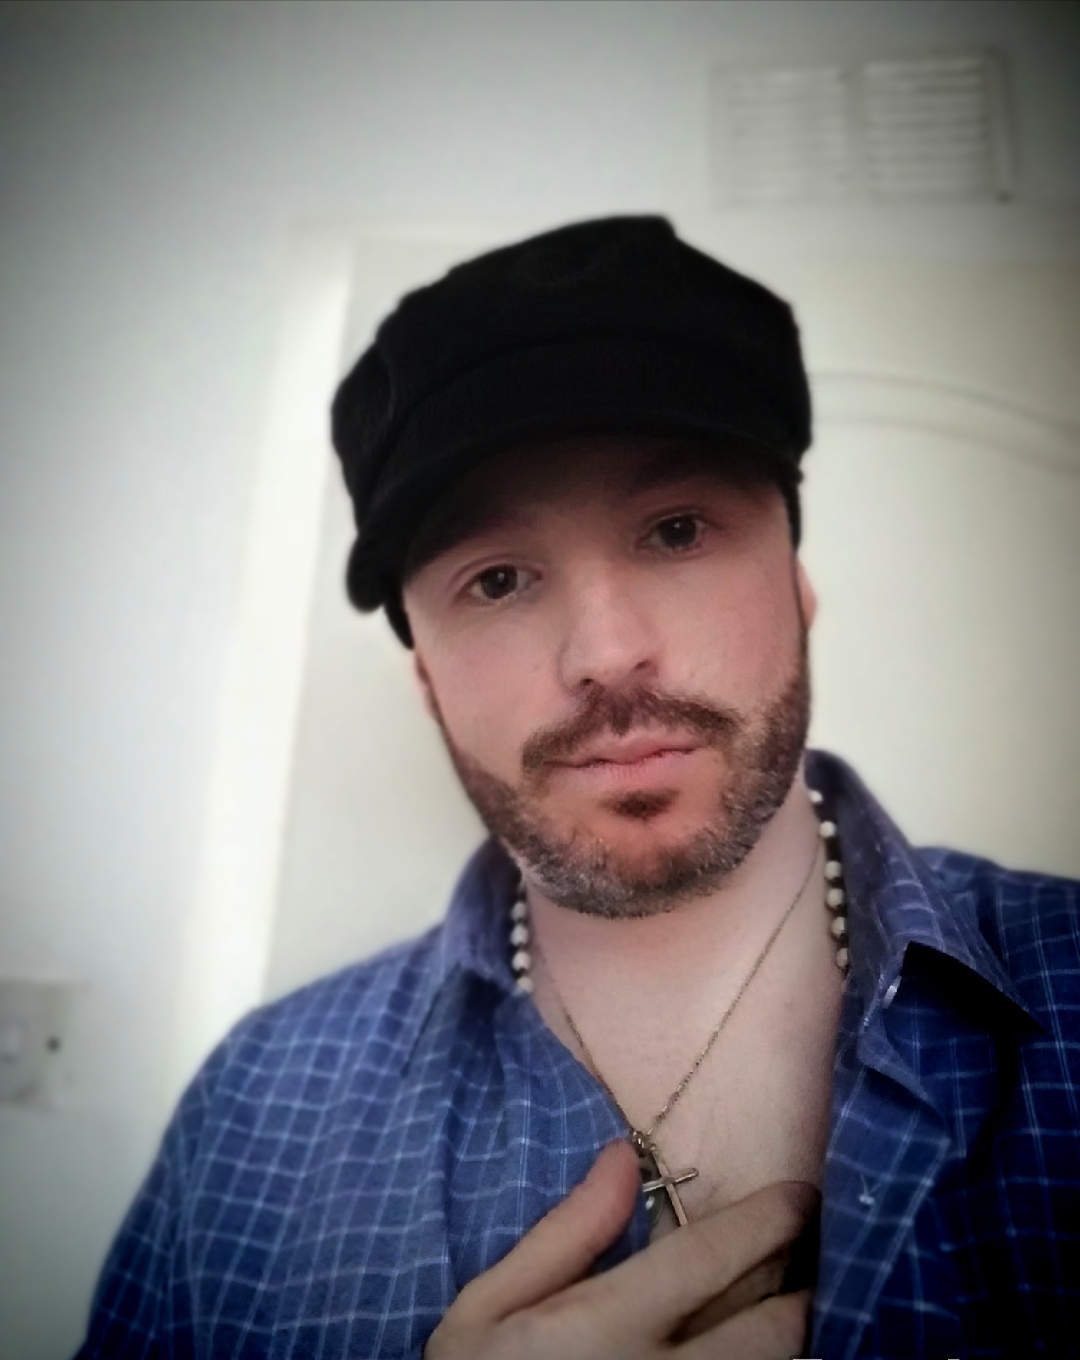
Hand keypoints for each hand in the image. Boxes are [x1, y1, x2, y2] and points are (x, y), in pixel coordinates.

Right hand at [425, 1140, 817, 1359]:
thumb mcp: (486, 1309)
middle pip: (770, 1328)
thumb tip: (624, 1159)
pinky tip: (755, 1349)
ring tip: (793, 1302)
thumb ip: (564, 1236)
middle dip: (800, 1283)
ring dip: (793, 1336)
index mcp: (608, 1327)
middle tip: (810, 1251)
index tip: (800, 1195)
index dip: (768, 1220)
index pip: (713, 1258)